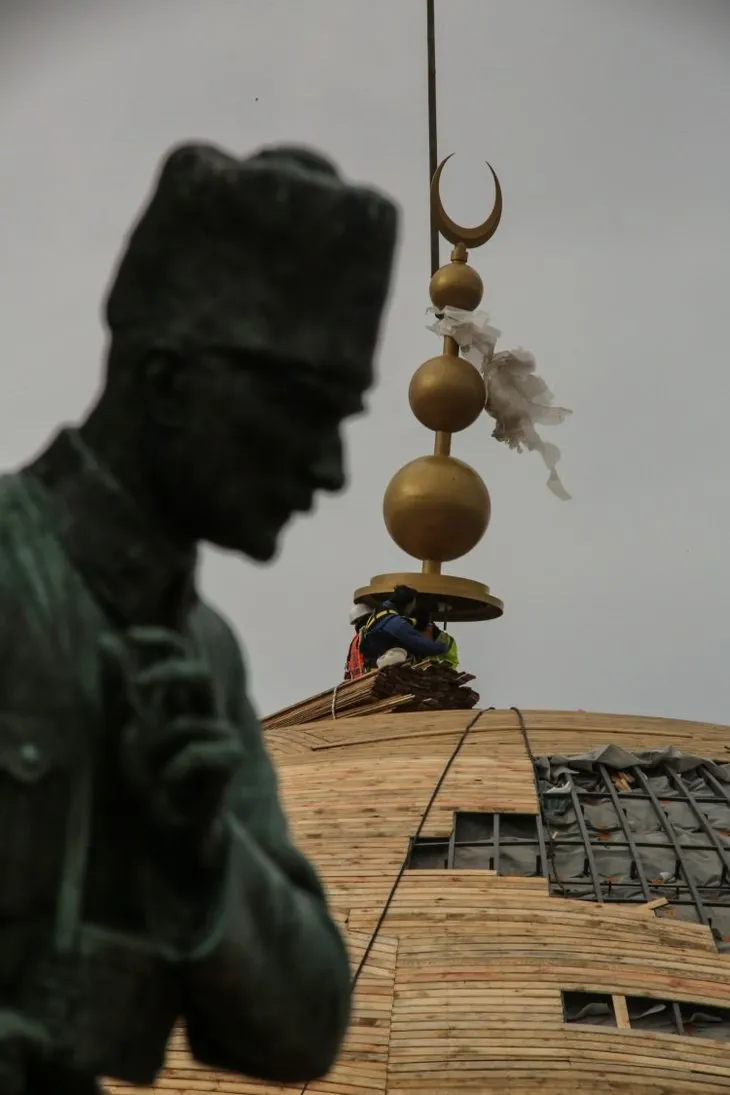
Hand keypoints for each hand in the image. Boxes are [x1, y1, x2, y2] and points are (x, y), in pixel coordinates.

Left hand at [100, 627, 244, 838]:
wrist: (173, 831)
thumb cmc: (151, 779)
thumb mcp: (124, 730)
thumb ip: (117, 686)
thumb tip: (106, 638)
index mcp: (180, 700)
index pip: (181, 654)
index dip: (161, 639)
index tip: (131, 635)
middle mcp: (204, 713)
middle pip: (202, 674)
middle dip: (171, 673)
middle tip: (139, 687)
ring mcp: (221, 736)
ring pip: (190, 723)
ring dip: (161, 746)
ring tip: (153, 775)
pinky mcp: (231, 762)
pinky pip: (201, 752)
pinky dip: (176, 769)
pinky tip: (168, 786)